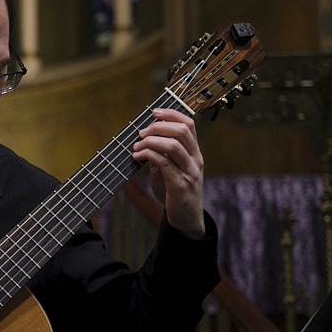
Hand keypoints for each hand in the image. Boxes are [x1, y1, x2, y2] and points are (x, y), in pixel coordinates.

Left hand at [132, 108, 205, 237]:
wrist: (186, 219)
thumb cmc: (175, 193)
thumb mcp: (170, 169)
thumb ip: (161, 154)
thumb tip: (143, 138)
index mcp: (194, 153)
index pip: (189, 124)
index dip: (171, 113)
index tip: (154, 112)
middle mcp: (195, 159)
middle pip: (182, 130)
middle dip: (158, 126)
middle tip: (141, 132)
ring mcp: (190, 172)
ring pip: (173, 145)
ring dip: (151, 141)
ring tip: (136, 146)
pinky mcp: (180, 185)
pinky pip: (165, 163)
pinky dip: (148, 155)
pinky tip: (137, 157)